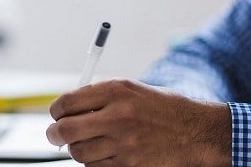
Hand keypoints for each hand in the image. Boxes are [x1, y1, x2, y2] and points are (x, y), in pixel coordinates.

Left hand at [46, 79, 230, 166]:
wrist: (195, 132)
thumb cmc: (161, 109)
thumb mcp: (132, 90)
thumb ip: (99, 96)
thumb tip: (65, 109)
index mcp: (116, 91)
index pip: (67, 103)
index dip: (56, 111)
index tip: (57, 115)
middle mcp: (118, 116)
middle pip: (65, 131)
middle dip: (55, 134)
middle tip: (56, 135)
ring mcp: (123, 144)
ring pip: (78, 153)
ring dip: (78, 149)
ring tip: (90, 142)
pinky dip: (95, 163)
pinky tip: (107, 153)